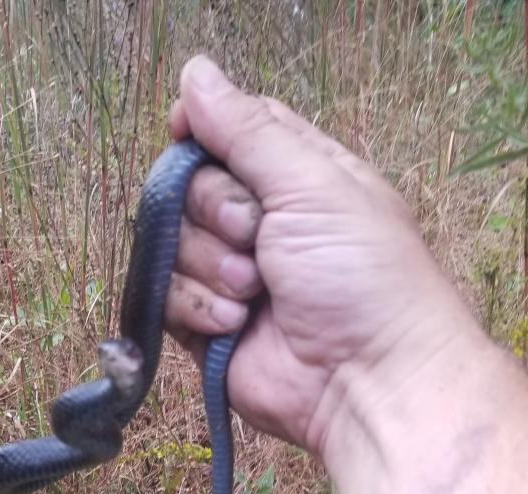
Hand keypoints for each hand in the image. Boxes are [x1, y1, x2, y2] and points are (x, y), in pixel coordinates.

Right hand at [165, 55, 475, 460]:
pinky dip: (198, 308)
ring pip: (173, 244)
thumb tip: (195, 74)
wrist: (365, 381)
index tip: (184, 134)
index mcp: (297, 178)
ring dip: (210, 266)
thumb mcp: (314, 186)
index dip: (201, 130)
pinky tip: (235, 323)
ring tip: (256, 291)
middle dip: (216, 211)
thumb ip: (249, 132)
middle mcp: (261, 222)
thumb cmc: (360, 277)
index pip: (230, 131)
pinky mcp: (209, 323)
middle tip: (256, 236)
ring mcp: (232, 274)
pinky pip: (168, 297)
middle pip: (190, 187)